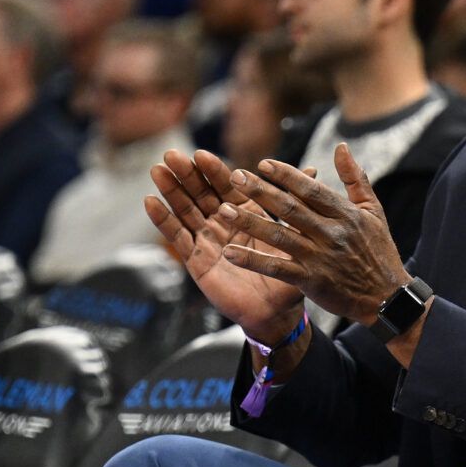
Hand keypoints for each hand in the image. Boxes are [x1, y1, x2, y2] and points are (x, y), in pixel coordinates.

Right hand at [145, 148, 304, 338]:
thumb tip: (314, 168)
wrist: (275, 312)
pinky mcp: (195, 259)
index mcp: (247, 212)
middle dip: (187, 174)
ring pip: (186, 210)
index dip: (215, 171)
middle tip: (172, 155)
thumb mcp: (293, 236)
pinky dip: (163, 219)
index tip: (202, 154)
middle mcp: (224, 221)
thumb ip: (294, 203)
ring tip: (158, 170)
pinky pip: (177, 237)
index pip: (228, 186)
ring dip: (171, 190)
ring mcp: (207, 238)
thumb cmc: (287, 274)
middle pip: (202, 192)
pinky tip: (150, 201)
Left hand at [221, 144, 409, 326]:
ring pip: (279, 235)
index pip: (311, 189)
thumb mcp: (374, 212)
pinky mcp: (312, 281)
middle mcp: (332, 233)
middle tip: (234, 176)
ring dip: (249, 222)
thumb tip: (341, 147)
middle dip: (260, 191)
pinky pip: (277, 268)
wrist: (388, 299)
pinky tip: (229, 252)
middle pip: (290, 208)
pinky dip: (252, 260)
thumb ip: (356, 179)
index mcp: (345, 214)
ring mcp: (320, 257)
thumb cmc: (379, 252)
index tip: (262, 164)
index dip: (286, 175)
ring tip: (224, 209)